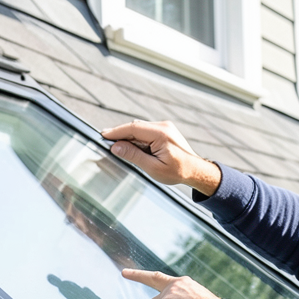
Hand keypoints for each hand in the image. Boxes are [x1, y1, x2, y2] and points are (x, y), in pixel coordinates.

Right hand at [102, 120, 221, 195]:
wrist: (195, 170)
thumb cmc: (178, 171)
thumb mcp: (153, 167)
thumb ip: (134, 156)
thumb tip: (116, 148)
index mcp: (161, 134)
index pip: (133, 128)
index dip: (116, 131)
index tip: (103, 135)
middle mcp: (163, 126)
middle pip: (135, 127)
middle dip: (121, 135)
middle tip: (107, 143)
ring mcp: (165, 127)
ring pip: (140, 129)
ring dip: (129, 138)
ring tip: (119, 149)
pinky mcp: (165, 131)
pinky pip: (146, 132)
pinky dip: (137, 139)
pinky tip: (132, 148)